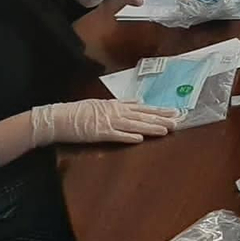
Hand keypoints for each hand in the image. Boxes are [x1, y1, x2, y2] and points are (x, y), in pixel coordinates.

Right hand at [30, 99, 177, 147]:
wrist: (60, 117)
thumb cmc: (81, 111)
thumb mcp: (104, 103)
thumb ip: (122, 103)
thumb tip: (138, 101)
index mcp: (118, 106)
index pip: (144, 108)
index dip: (160, 110)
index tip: (175, 112)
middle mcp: (116, 112)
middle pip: (143, 116)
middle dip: (162, 118)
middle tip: (179, 121)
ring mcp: (108, 122)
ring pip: (134, 125)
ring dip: (151, 127)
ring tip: (166, 130)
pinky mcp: (99, 133)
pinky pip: (116, 135)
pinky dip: (128, 137)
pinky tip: (140, 139)